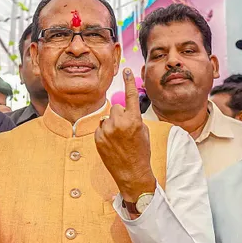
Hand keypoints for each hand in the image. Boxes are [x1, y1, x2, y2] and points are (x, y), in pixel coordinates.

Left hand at [95, 68, 156, 201]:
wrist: (132, 172)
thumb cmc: (141, 151)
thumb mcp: (143, 131)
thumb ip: (133, 117)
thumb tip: (123, 109)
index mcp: (134, 120)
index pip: (131, 96)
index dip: (129, 82)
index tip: (126, 70)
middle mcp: (119, 123)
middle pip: (116, 107)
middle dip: (120, 115)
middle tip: (126, 130)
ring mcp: (107, 130)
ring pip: (107, 117)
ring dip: (112, 123)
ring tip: (119, 139)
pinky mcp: (98, 137)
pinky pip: (100, 127)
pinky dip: (105, 132)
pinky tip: (112, 144)